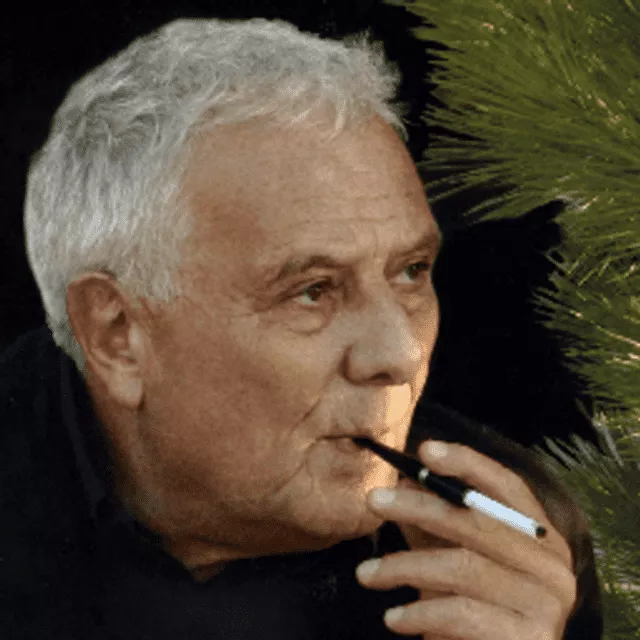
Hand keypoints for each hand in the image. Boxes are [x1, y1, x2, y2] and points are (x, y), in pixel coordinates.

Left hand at [356, 440, 576, 638]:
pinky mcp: (529, 638)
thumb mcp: (454, 558)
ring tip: (367, 573)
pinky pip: (461, 613)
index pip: (507, 485)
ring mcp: (545, 603)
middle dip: (418, 506)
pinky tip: (394, 617)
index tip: (424, 450)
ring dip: (404, 567)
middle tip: (374, 500)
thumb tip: (401, 485)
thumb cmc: (478, 612)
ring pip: (462, 567)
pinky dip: (419, 613)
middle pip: (477, 521)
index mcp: (540, 536)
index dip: (467, 463)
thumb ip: (435, 524)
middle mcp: (551, 565)